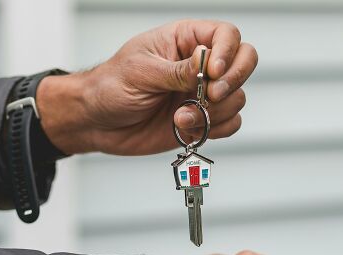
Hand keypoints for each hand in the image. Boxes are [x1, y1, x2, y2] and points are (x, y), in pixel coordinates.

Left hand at [37, 20, 257, 154]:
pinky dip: (215, 130)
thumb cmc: (111, 87)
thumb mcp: (141, 72)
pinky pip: (230, 124)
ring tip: (180, 118)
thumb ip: (177, 71)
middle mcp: (200, 65)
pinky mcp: (202, 120)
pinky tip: (187, 129)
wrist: (98, 122)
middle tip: (210, 96)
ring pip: (237, 98)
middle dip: (233, 81)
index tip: (214, 72)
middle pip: (245, 62)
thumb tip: (207, 62)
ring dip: (214, 113)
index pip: (226, 35)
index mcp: (185, 40)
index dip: (229, 52)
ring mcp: (203, 94)